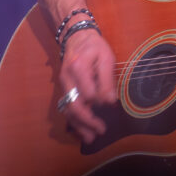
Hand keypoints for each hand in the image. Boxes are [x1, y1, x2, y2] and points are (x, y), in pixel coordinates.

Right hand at [57, 28, 116, 143]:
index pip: (87, 92)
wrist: (76, 37)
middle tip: (101, 131)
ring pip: (67, 110)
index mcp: (78, 68)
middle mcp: (67, 79)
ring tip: (91, 138)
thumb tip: (111, 102)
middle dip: (87, 121)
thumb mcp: (106, 57)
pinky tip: (82, 131)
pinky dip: (74, 121)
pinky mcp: (63, 90)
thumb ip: (107, 80)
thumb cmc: (94, 47)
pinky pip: (66, 108)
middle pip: (74, 105)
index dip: (99, 102)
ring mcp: (63, 85)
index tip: (112, 106)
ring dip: (79, 126)